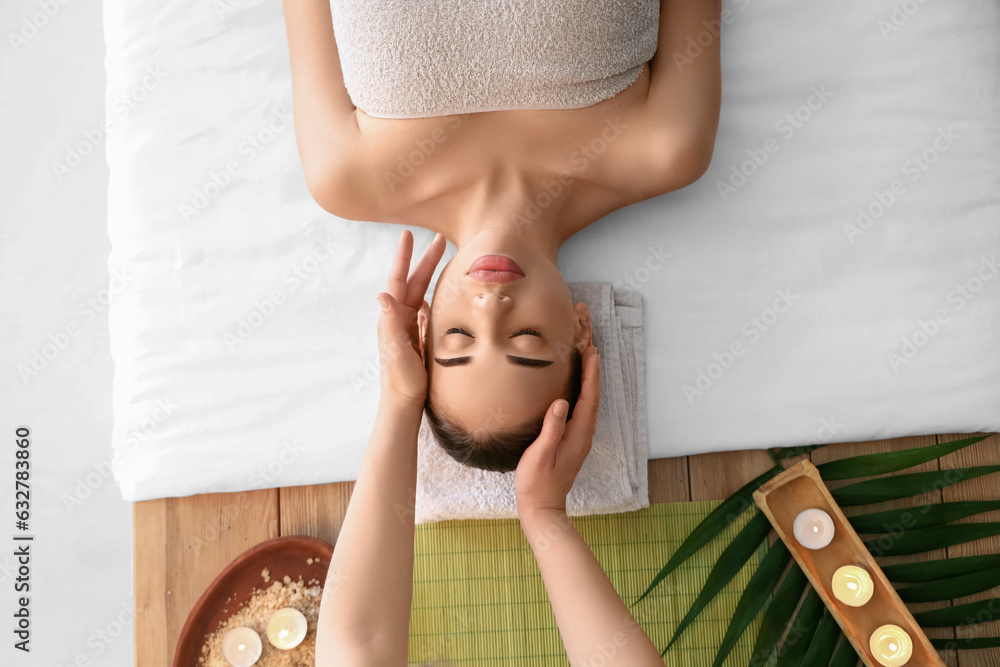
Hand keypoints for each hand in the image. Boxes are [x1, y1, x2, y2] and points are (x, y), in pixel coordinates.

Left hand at [375, 230, 445, 405]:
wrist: (404, 401)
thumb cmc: (400, 378)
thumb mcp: (395, 350)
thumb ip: (389, 323)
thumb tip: (382, 295)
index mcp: (393, 317)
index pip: (399, 279)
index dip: (404, 257)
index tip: (409, 235)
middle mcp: (399, 317)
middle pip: (414, 281)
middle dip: (426, 259)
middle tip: (440, 238)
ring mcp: (409, 326)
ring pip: (421, 292)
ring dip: (431, 274)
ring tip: (443, 257)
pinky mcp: (418, 335)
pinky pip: (426, 309)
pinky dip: (434, 295)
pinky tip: (441, 291)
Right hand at [514, 344, 600, 516]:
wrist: (542, 508)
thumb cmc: (538, 483)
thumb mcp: (541, 455)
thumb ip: (551, 429)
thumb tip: (561, 403)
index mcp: (578, 435)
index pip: (589, 398)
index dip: (591, 374)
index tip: (591, 352)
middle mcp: (583, 435)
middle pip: (592, 397)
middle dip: (592, 371)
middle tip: (589, 346)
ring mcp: (578, 439)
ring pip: (587, 403)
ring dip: (587, 381)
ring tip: (584, 360)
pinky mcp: (571, 441)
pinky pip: (580, 411)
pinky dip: (580, 393)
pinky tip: (572, 388)